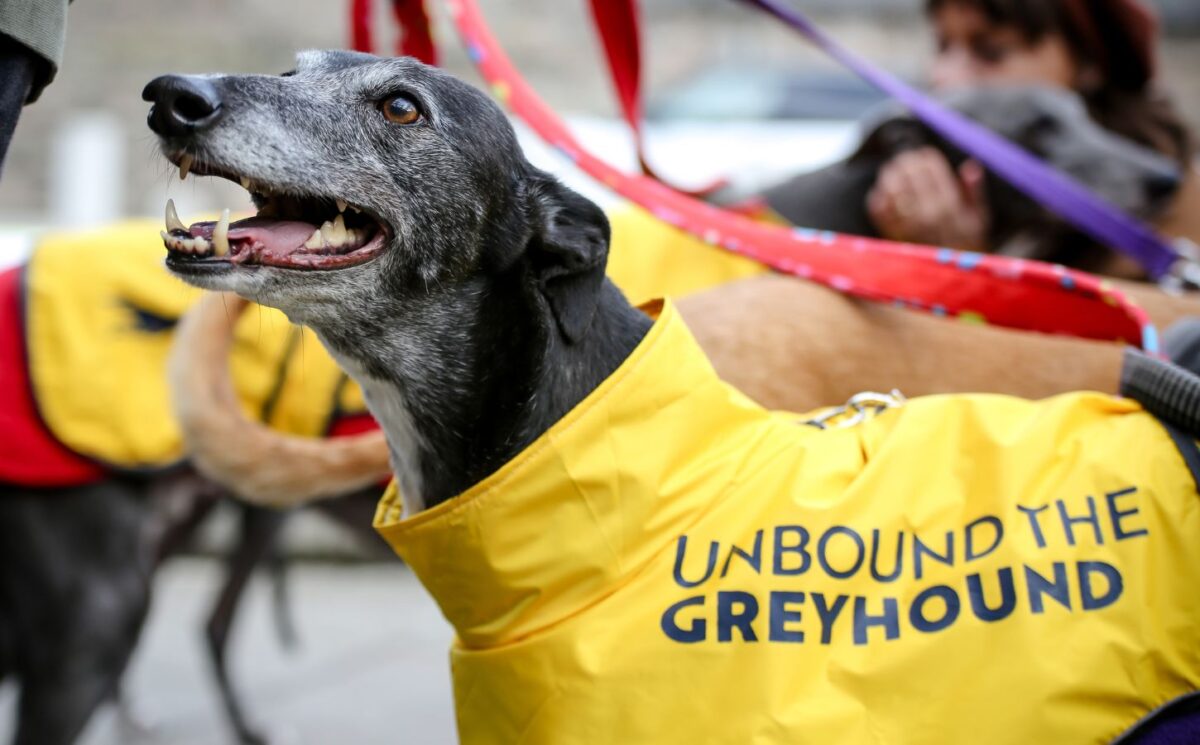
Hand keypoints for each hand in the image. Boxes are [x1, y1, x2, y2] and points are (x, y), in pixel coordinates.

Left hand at [867, 147, 989, 251]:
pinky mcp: (893, 236)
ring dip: (890, 176)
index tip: (924, 154)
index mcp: (951, 206)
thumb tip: (969, 165)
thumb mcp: (979, 217)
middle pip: (911, 177)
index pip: (933, 171)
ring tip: (891, 170)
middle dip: (906, 163)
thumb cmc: (967, 244)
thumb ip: (974, 191)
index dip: (926, 158)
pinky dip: (877, 197)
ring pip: (893, 190)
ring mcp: (908, 225)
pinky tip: (881, 191)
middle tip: (904, 158)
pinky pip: (879, 211)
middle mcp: (928, 214)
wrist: (950, 277)